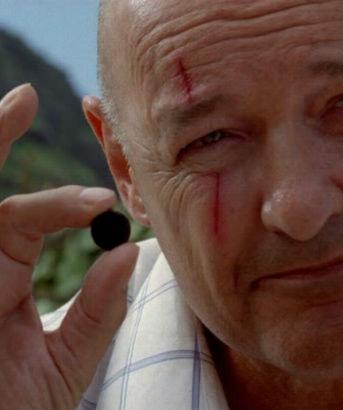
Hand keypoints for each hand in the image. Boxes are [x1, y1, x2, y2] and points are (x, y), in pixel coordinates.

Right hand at [0, 84, 138, 409]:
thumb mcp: (66, 360)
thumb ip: (97, 310)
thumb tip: (130, 252)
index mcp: (1, 281)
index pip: (26, 223)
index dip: (63, 204)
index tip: (105, 199)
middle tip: (24, 96)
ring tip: (16, 103)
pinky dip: (14, 211)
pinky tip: (3, 132)